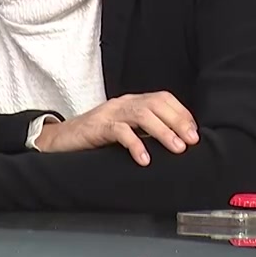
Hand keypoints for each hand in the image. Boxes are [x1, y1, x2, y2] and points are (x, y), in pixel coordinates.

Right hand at [35, 91, 198, 165]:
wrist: (61, 140)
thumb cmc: (95, 138)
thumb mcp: (125, 131)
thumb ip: (144, 131)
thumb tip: (174, 141)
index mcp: (132, 102)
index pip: (162, 98)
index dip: (181, 113)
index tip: (194, 132)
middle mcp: (123, 103)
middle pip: (156, 104)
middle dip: (177, 121)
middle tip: (191, 141)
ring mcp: (110, 112)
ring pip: (142, 114)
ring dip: (163, 131)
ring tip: (176, 148)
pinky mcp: (98, 126)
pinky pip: (120, 131)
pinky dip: (135, 144)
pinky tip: (144, 158)